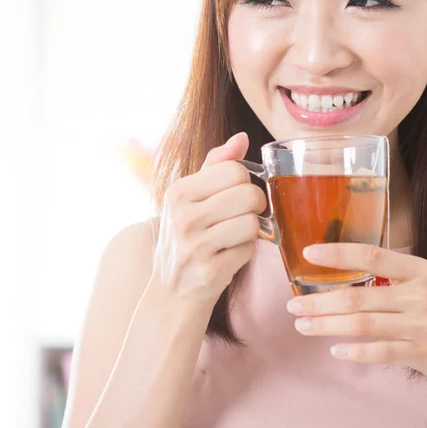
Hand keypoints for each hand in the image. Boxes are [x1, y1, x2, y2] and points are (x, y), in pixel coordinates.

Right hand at [152, 132, 266, 307]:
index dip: (244, 182)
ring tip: (232, 237)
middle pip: (249, 194)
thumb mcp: (191, 198)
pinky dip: (245, 252)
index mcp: (179, 192)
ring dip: (250, 232)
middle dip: (254, 205)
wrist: (171, 290)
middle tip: (242, 216)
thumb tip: (242, 137)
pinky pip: (249, 250)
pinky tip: (228, 255)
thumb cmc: (186, 236)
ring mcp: (195, 245)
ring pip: (252, 222)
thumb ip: (216, 165)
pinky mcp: (210, 271)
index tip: (236, 195)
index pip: (235, 170)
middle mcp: (183, 216)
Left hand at [286, 243, 426, 384]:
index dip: (338, 254)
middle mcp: (419, 294)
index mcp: (418, 269)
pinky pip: (381, 352)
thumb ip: (390, 273)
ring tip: (302, 325)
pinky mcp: (422, 353)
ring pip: (363, 324)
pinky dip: (355, 352)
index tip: (308, 253)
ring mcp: (421, 325)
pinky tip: (334, 350)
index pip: (372, 256)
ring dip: (327, 325)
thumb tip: (339, 266)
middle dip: (319, 300)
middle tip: (292, 304)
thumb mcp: (423, 281)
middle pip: (358, 296)